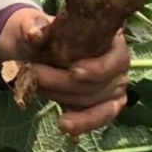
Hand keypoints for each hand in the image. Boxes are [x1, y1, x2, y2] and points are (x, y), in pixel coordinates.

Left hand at [0, 9, 130, 137]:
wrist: (39, 50)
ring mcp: (114, 88)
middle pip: (97, 84)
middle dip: (62, 82)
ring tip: (36, 90)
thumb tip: (34, 35)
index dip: (97, 68)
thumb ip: (35, 27)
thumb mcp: (37, 25)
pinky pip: (97, 118)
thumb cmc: (45, 34)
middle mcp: (119, 66)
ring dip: (62, 98)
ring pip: (92, 102)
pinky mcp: (105, 106)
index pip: (114, 59)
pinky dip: (81, 123)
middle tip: (33, 73)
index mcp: (112, 41)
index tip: (73, 72)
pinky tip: (65, 126)